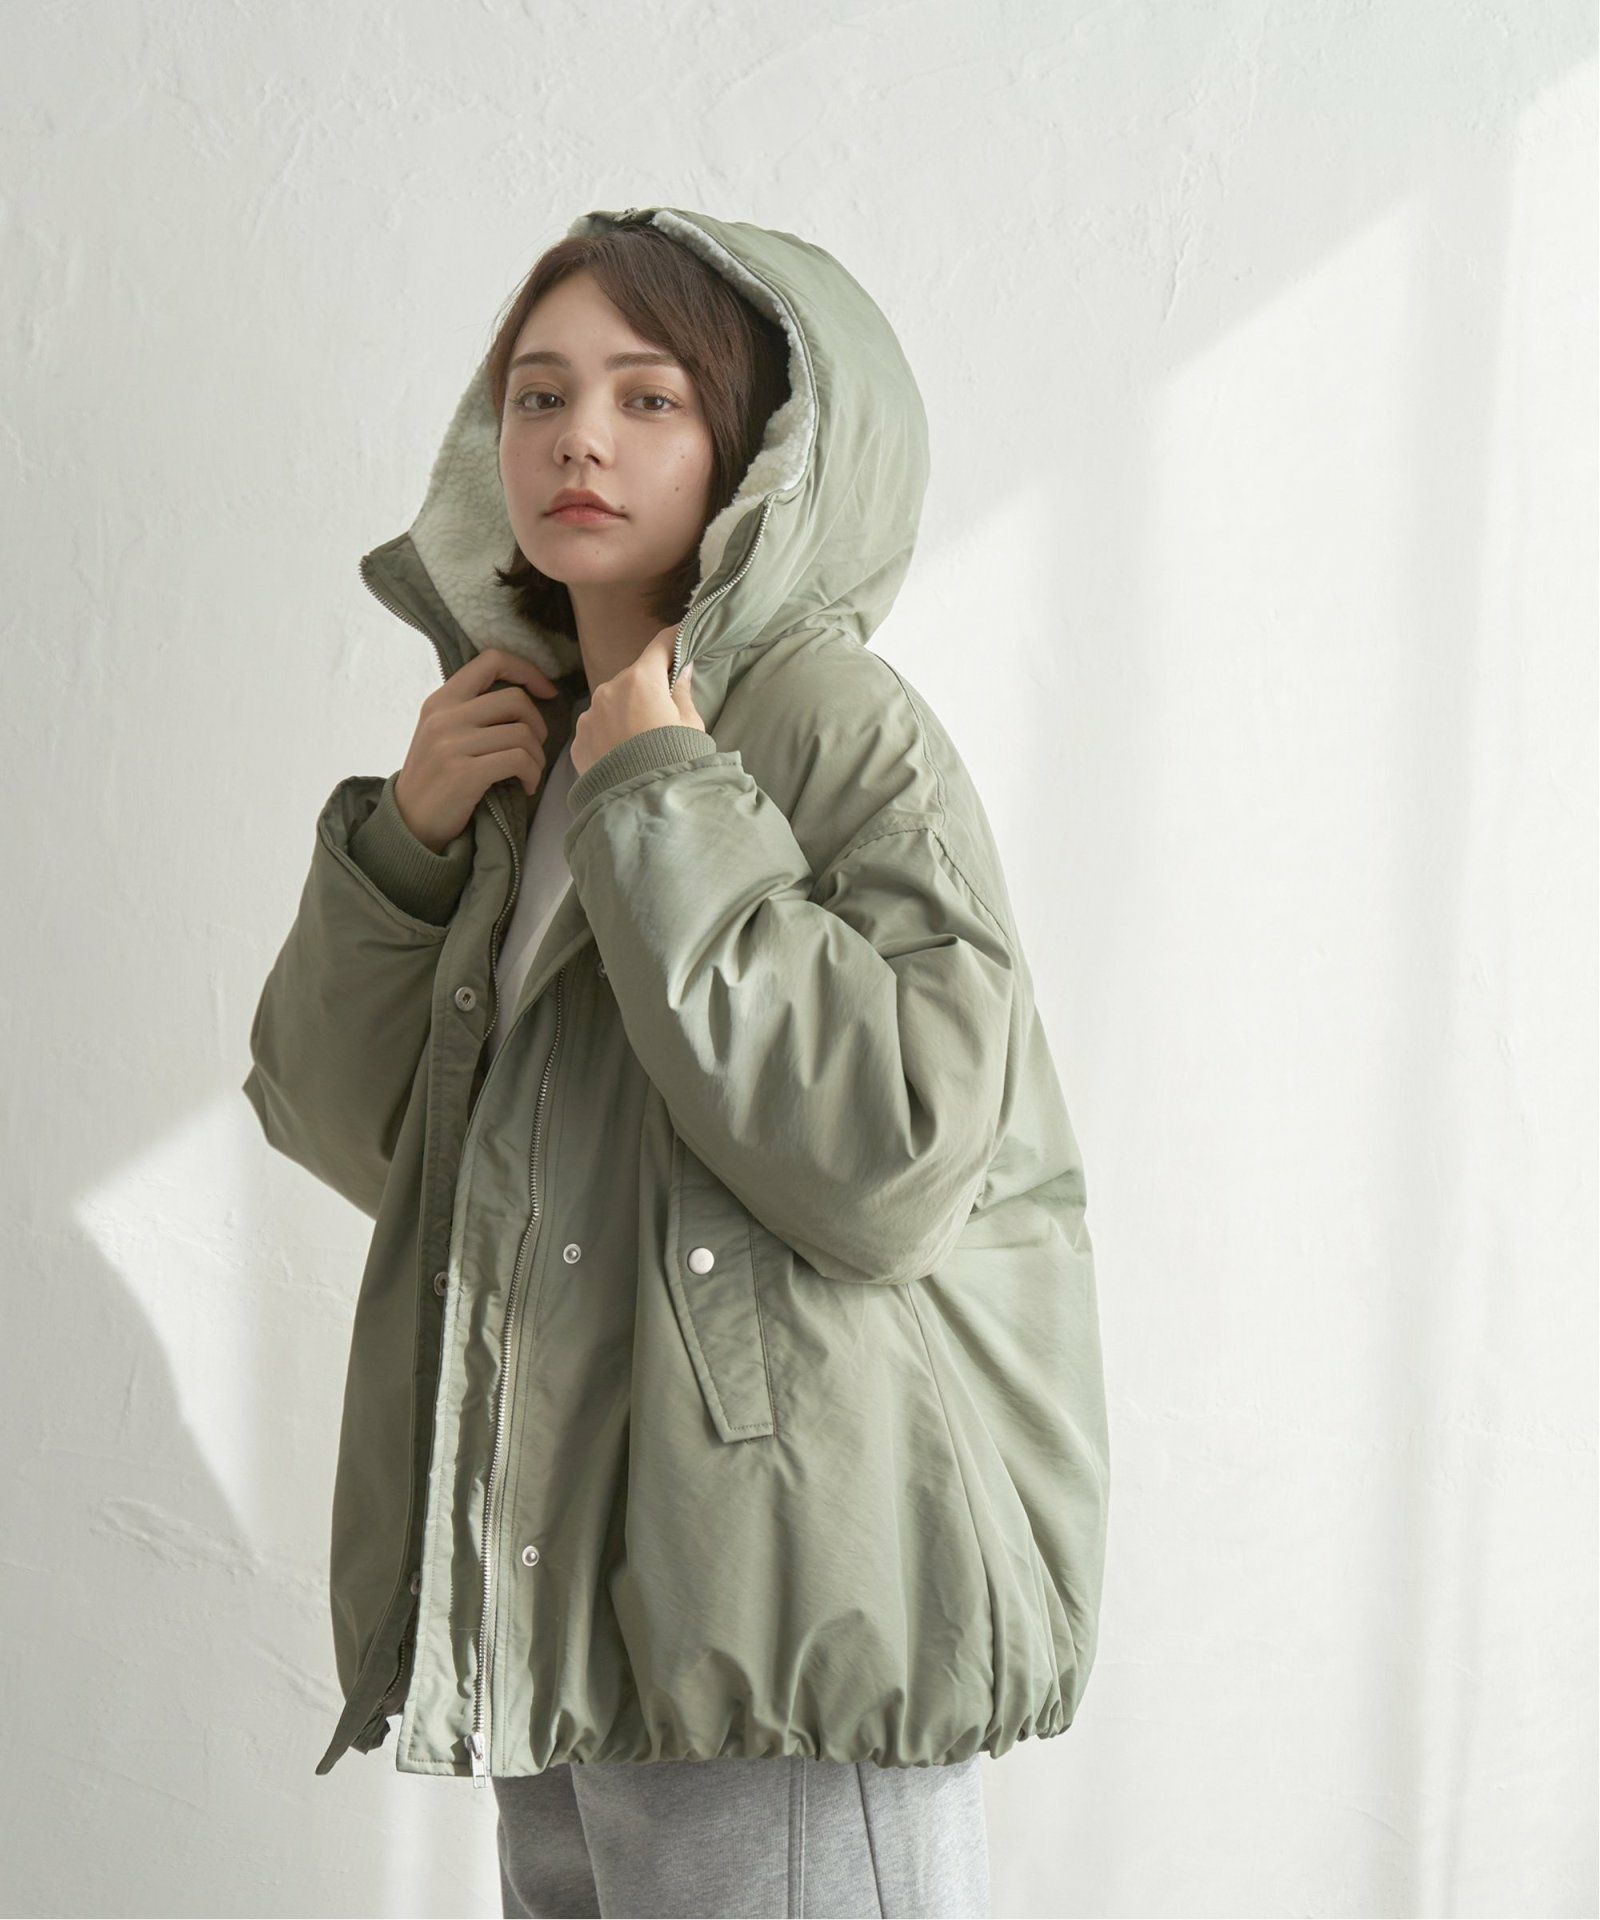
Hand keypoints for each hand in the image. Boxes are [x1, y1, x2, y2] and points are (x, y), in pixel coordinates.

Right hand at [392, 646, 559, 852]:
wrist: (408, 823)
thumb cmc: (435, 778)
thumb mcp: (441, 732)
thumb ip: (471, 710)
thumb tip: (523, 695)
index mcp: (441, 700)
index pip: (491, 660)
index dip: (527, 671)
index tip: (547, 692)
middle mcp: (444, 716)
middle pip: (515, 700)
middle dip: (538, 726)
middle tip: (533, 750)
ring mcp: (452, 744)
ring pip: (522, 733)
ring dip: (536, 757)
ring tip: (528, 773)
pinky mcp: (464, 773)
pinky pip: (519, 760)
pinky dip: (532, 774)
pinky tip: (525, 786)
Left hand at [571, 626, 702, 778]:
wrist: (642, 804)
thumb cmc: (674, 762)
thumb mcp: (691, 726)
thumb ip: (683, 692)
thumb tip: (681, 669)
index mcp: (642, 680)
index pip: (660, 645)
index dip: (674, 638)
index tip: (682, 633)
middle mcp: (609, 689)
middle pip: (634, 678)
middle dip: (648, 687)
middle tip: (664, 711)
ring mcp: (590, 714)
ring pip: (612, 702)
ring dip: (625, 711)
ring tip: (640, 741)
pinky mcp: (579, 739)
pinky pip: (597, 726)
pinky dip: (609, 733)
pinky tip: (622, 753)